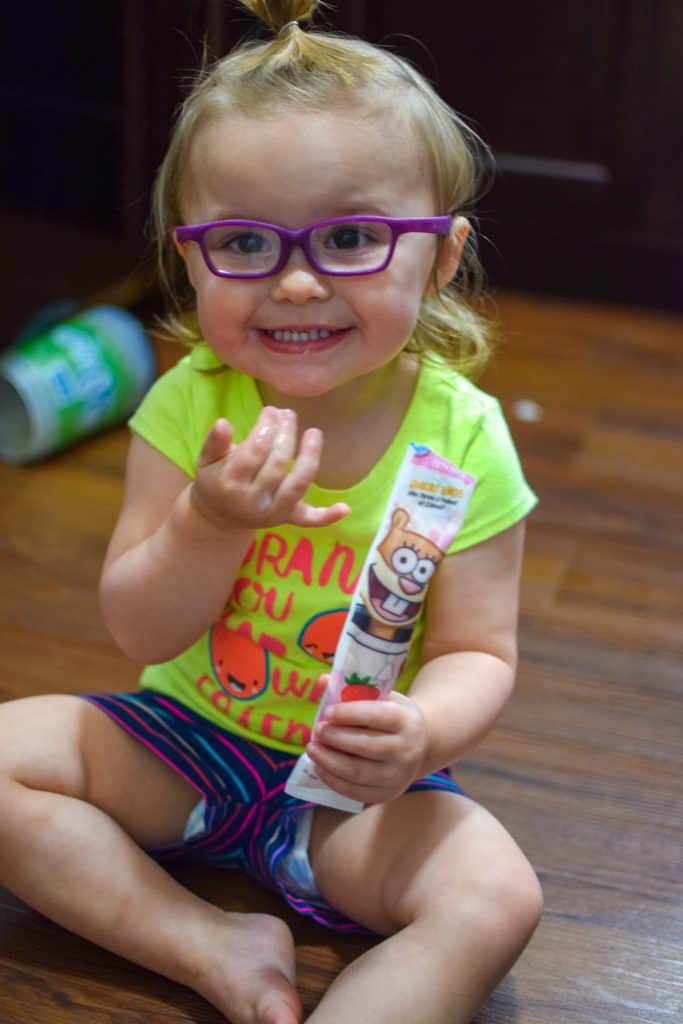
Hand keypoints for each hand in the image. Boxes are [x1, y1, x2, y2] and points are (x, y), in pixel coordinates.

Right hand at [190, 408, 348, 532]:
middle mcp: (253, 501)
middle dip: (286, 435)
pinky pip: (310, 520)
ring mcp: (273, 512)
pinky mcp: (288, 519)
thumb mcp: (206, 460)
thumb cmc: (215, 479)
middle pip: (278, 465)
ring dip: (310, 458)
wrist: (219, 517)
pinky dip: (328, 516)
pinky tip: (345, 508)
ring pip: (298, 485)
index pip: (254, 452)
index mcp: (231, 483)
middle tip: (288, 414)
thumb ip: (214, 442)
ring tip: (314, 432)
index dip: (266, 428)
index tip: (270, 411)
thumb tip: (224, 422)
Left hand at [306, 689, 428, 803]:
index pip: (377, 716)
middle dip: (335, 738)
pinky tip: (320, 767)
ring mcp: (398, 776)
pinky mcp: (388, 794)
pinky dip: (333, 780)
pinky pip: (355, 791)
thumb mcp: (383, 697)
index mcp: (407, 721)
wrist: (421, 746)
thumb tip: (322, 681)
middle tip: (317, 730)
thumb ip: (353, 689)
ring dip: (328, 760)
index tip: (327, 712)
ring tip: (312, 748)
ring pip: (357, 772)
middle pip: (365, 746)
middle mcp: (407, 750)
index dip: (349, 714)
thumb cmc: (395, 717)